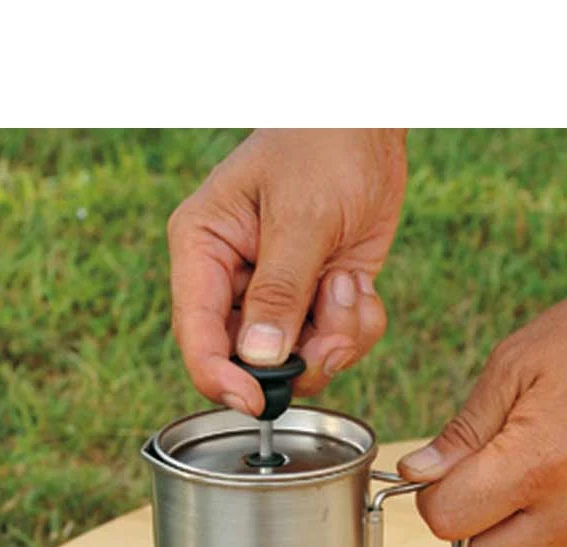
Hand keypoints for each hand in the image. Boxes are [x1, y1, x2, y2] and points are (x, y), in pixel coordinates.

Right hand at [167, 129, 406, 414]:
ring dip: (335, 341)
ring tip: (349, 289)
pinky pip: (333, 343)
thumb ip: (279, 290)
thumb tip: (260, 359)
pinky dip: (356, 327)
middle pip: (249, 361)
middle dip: (299, 359)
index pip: (197, 335)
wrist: (369, 122)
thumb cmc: (323, 146)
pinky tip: (360, 285)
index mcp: (203, 250)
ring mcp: (276, 294)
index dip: (222, 379)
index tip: (258, 404)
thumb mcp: (302, 215)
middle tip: (333, 337)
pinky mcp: (316, 300)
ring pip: (297, 360)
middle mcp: (232, 280)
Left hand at [397, 248, 566, 546]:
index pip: (447, 523)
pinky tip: (544, 471)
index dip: (431, 494)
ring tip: (514, 467)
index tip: (443, 465)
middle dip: (461, 526)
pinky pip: (548, 546)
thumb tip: (418, 473)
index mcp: (537, 464)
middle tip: (474, 475)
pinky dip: (529, 523)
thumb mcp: (514, 365)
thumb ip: (463, 431)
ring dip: (495, 530)